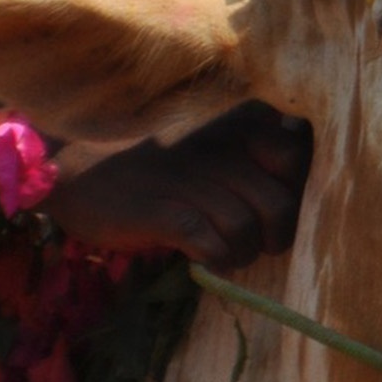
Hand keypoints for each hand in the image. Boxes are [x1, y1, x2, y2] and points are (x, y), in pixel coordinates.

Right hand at [41, 102, 311, 266]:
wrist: (79, 169)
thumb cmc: (160, 163)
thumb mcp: (214, 143)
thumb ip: (260, 149)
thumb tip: (302, 159)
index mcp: (237, 121)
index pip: (298, 155)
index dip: (294, 192)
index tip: (272, 207)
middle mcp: (219, 143)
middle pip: (281, 204)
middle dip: (275, 236)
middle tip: (257, 243)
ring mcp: (189, 175)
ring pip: (247, 229)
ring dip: (242, 252)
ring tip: (225, 252)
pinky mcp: (161, 209)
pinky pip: (211, 244)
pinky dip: (215, 259)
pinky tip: (204, 258)